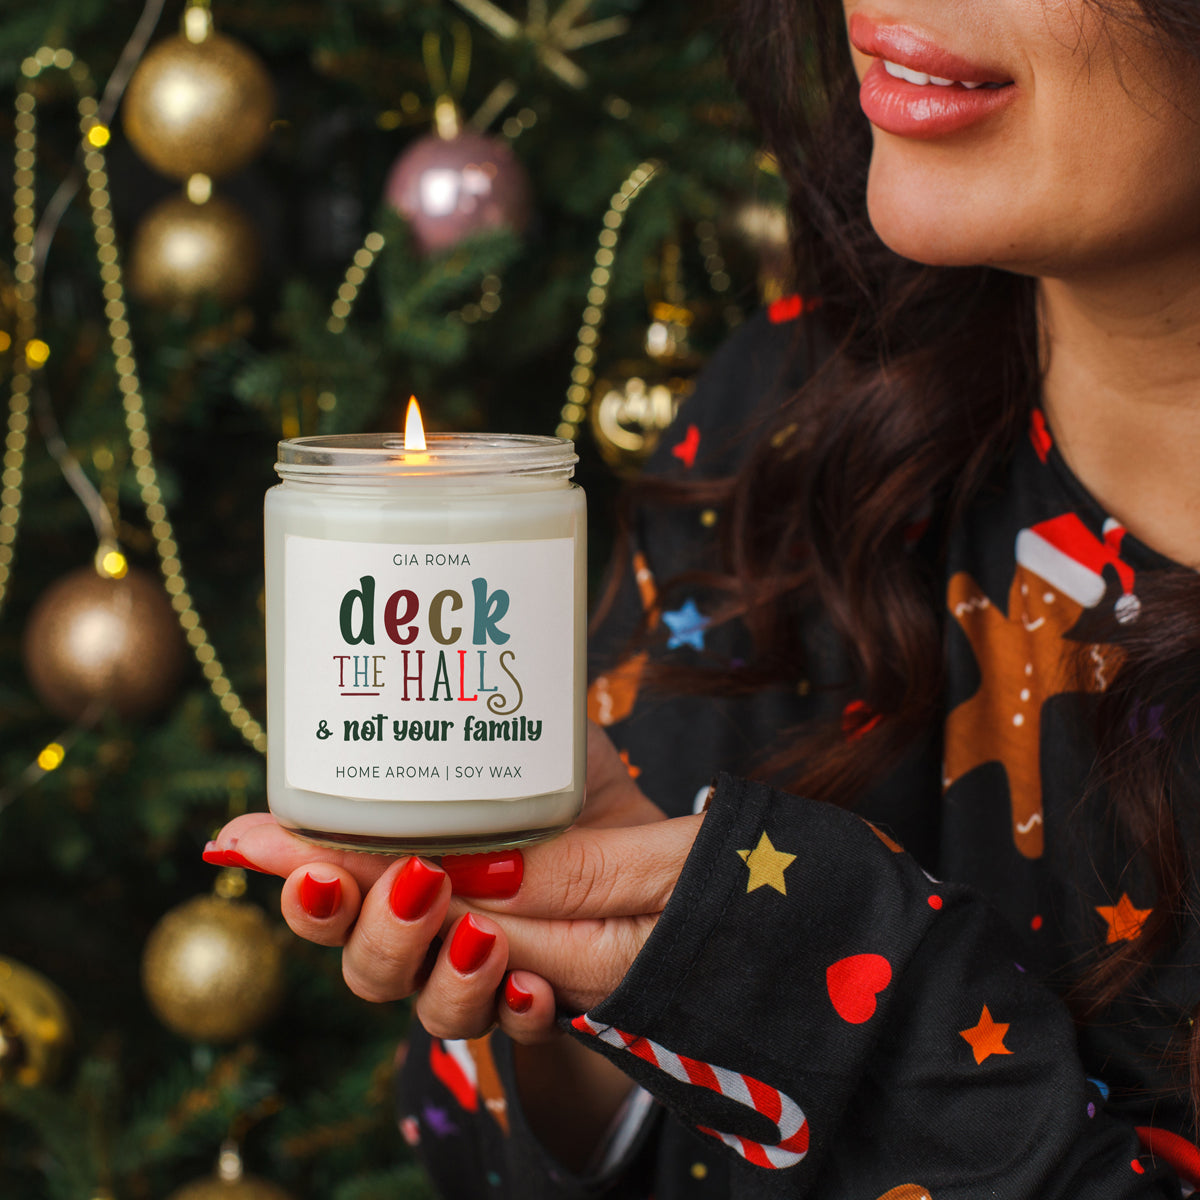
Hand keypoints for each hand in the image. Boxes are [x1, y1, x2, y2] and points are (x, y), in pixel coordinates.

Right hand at [208, 723, 703, 1041]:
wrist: (649, 857)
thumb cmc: (568, 793)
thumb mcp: (527, 745)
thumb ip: (474, 727)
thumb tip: (410, 669)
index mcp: (404, 873)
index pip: (331, 886)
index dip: (293, 870)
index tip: (256, 840)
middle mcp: (426, 936)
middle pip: (363, 961)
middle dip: (372, 925)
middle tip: (414, 877)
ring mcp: (476, 978)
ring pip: (428, 1008)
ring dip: (443, 974)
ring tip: (482, 933)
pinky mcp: (538, 1004)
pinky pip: (516, 1028)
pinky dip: (518, 1008)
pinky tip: (534, 984)